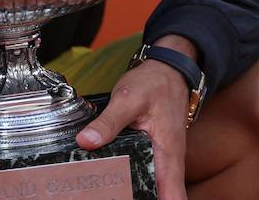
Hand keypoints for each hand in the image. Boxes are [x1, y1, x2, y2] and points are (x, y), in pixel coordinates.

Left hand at [75, 36, 194, 199]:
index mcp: (168, 153)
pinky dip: (135, 183)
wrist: (168, 71)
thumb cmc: (154, 83)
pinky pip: (149, 177)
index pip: (172, 195)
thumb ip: (108, 122)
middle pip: (162, 196)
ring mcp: (164, 160)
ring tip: (110, 192)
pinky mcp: (156, 155)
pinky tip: (116, 182)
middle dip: (140, 199)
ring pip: (155, 189)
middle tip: (112, 196)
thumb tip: (86, 141)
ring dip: (137, 193)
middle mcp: (170, 162)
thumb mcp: (128, 99)